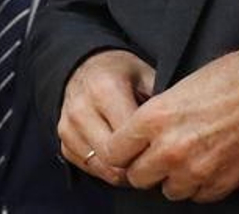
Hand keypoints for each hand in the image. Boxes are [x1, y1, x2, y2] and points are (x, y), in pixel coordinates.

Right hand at [58, 49, 155, 185]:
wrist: (85, 67)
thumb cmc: (120, 73)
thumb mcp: (145, 76)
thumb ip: (159, 102)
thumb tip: (175, 132)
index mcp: (105, 89)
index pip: (129, 138)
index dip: (149, 148)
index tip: (162, 148)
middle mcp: (81, 109)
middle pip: (112, 158)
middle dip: (135, 164)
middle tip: (152, 159)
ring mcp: (68, 126)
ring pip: (100, 167)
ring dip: (120, 170)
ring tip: (136, 158)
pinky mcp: (63, 140)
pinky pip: (88, 167)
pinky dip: (105, 167)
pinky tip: (118, 155)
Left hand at [106, 50, 238, 202]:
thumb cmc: (229, 78)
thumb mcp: (179, 87)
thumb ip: (156, 116)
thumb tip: (142, 136)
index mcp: (154, 118)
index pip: (114, 152)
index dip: (121, 150)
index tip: (129, 149)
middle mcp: (170, 149)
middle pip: (137, 178)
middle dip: (145, 168)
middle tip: (158, 155)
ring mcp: (195, 170)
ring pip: (168, 191)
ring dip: (174, 178)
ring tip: (189, 157)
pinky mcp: (220, 184)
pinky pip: (198, 196)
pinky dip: (200, 184)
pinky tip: (209, 163)